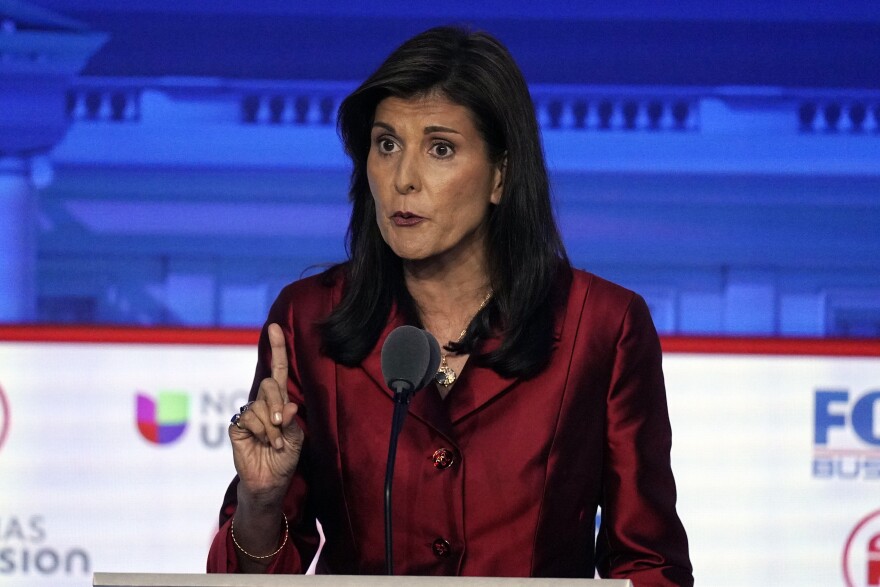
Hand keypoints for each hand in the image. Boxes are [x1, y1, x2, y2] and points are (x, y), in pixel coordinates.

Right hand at [229, 323, 303, 506]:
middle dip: (276, 406)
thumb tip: (288, 405)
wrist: (270, 481)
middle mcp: (263, 403)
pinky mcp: (236, 426)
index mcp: (280, 401)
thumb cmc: (285, 458)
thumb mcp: (296, 439)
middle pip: (269, 385)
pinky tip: (260, 443)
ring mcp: (248, 413)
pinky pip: (247, 419)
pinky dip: (259, 432)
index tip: (274, 326)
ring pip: (258, 405)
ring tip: (273, 443)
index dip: (277, 348)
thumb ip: (290, 421)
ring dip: (270, 428)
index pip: (278, 369)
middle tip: (281, 428)